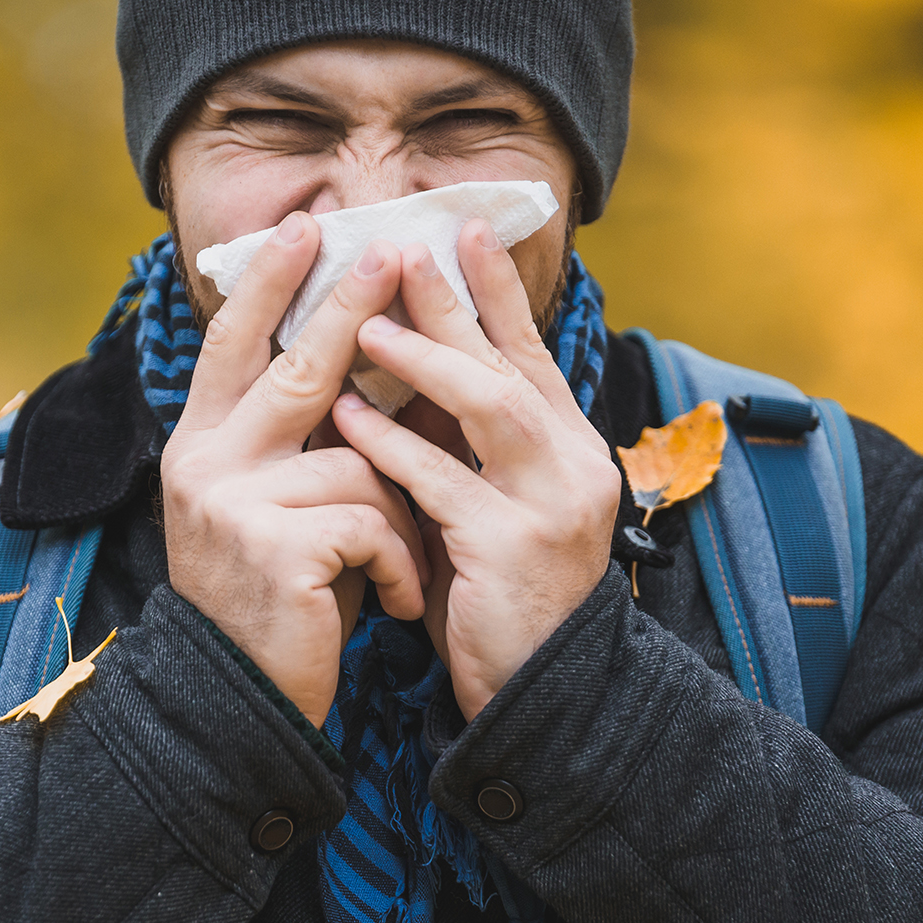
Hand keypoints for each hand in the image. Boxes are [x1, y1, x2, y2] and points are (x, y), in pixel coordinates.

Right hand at [163, 215, 428, 726]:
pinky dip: (402, 566)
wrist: (239, 708)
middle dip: (348, 306)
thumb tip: (351, 363)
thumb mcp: (269, 512)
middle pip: (293, 366)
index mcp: (199, 447)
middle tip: (389, 249)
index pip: (232, 344)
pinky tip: (396, 605)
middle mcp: (203, 464)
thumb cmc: (274, 605)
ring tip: (400, 570)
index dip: (268, 283)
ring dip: (400, 517)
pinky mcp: (276, 550)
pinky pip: (373, 521)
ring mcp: (234, 504)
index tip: (307, 226)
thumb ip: (291, 446)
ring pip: (359, 460)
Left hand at [331, 220, 619, 719]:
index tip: (464, 227)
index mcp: (567, 449)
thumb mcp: (480, 506)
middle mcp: (574, 465)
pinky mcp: (515, 550)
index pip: (529, 352)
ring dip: (427, 361)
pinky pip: (445, 484)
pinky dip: (394, 448)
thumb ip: (457, 445)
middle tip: (407, 247)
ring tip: (368, 325)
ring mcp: (552, 506)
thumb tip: (400, 367)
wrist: (535, 694)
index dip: (497, 291)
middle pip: (511, 363)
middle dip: (458, 303)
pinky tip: (348, 419)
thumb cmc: (494, 597)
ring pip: (492, 408)